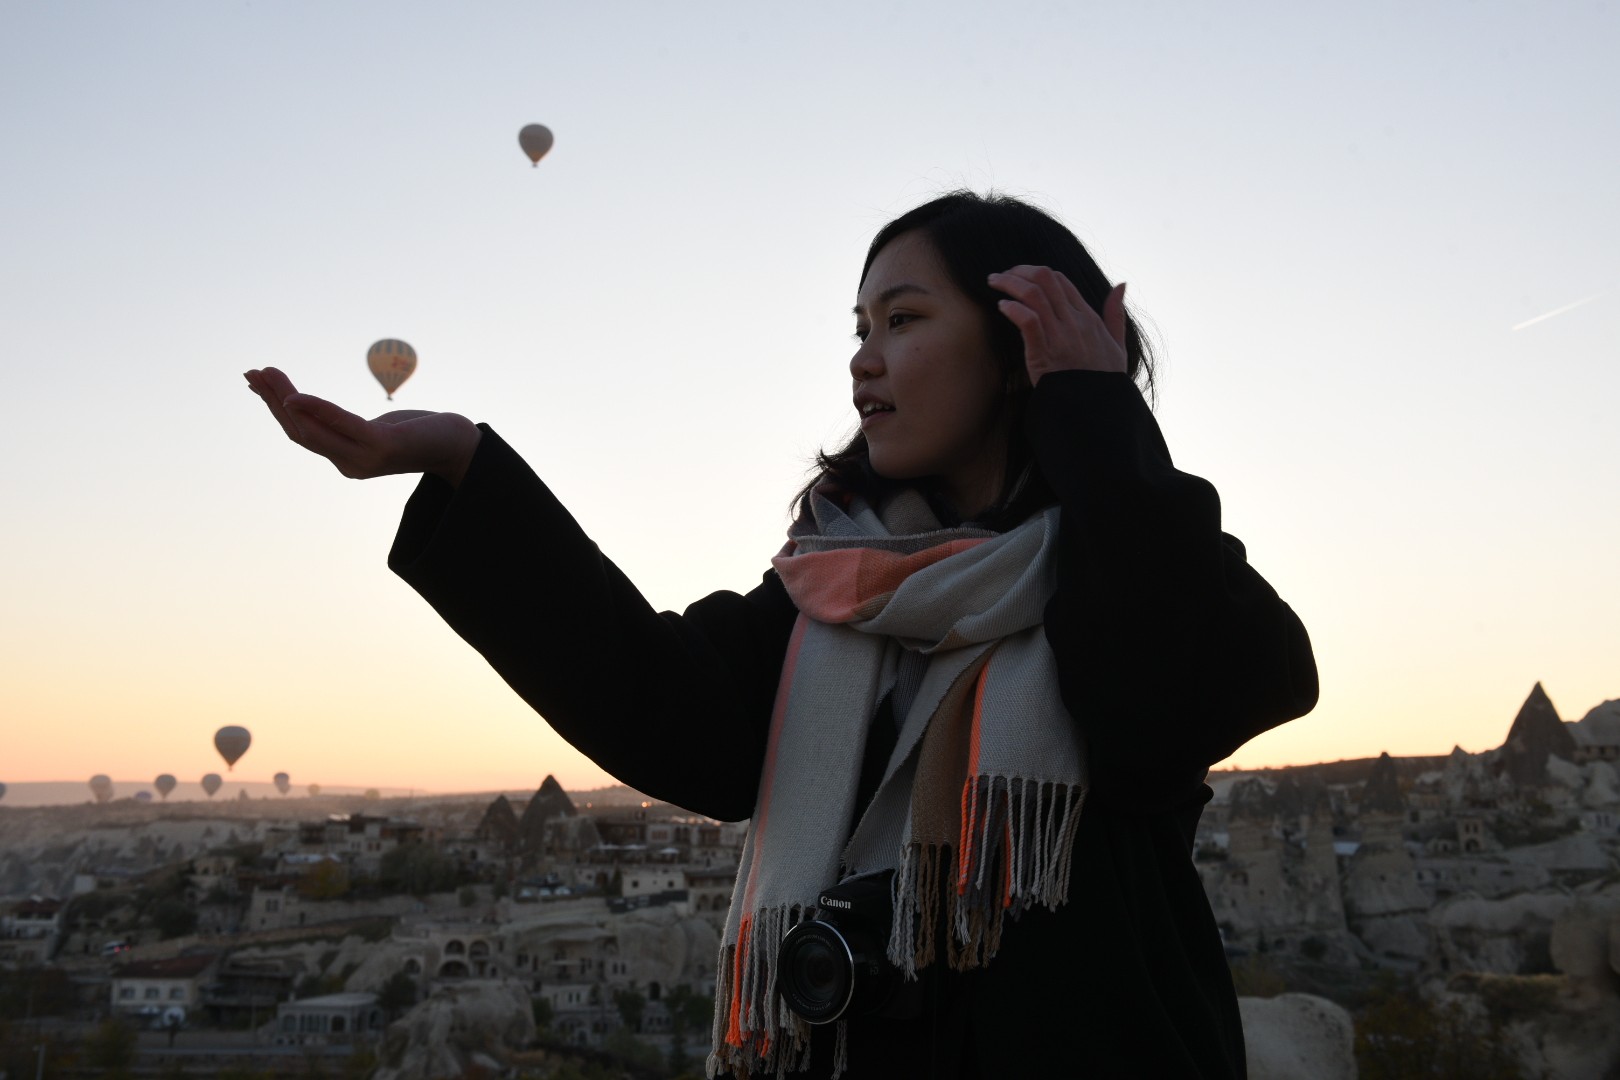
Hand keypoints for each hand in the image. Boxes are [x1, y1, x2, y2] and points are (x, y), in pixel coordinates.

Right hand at [244, 367, 480, 485]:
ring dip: (285, 399)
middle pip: (300, 431)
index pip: (300, 433)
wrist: (461, 447)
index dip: (274, 408)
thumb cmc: (420, 433)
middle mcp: (350, 465)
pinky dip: (317, 410)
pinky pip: (342, 425)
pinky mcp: (382, 448)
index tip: (255, 381)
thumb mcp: (377, 427)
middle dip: (271, 400)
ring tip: (266, 374)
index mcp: (345, 459)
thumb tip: (325, 408)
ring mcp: (364, 459)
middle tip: (252, 372)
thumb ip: (347, 424)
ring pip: (313, 429)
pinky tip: (296, 397)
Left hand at [988, 267, 1126, 385]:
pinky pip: (1028, 321)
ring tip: (995, 283)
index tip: (1021, 276)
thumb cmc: (1103, 381)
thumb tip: (1121, 285)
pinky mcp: (1044, 353)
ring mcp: (1060, 337)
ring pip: (1033, 294)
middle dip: (1019, 271)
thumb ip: (1116, 314)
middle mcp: (1075, 322)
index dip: (1038, 272)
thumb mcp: (1117, 345)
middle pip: (1045, 279)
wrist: (1096, 410)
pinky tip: (1002, 306)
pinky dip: (1013, 309)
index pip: (1060, 280)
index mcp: (1089, 318)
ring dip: (1010, 283)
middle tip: (1001, 276)